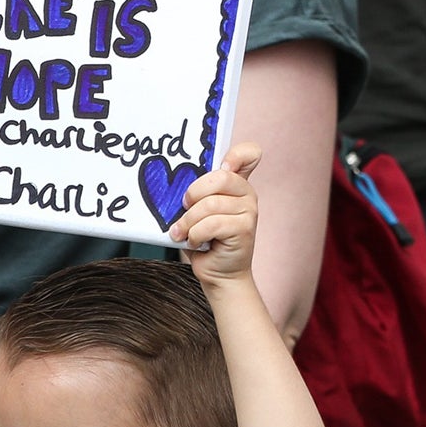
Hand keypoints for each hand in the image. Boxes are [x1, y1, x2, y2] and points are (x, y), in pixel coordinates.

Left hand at [171, 144, 263, 282]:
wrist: (219, 272)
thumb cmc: (205, 239)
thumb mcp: (197, 210)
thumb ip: (196, 192)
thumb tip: (176, 183)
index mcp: (236, 182)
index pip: (249, 153)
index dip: (236, 155)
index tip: (222, 166)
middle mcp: (247, 192)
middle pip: (220, 177)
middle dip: (194, 194)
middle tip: (183, 207)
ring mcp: (249, 210)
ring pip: (210, 204)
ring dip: (188, 222)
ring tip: (182, 233)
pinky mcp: (245, 228)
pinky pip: (211, 224)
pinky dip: (195, 235)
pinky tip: (195, 242)